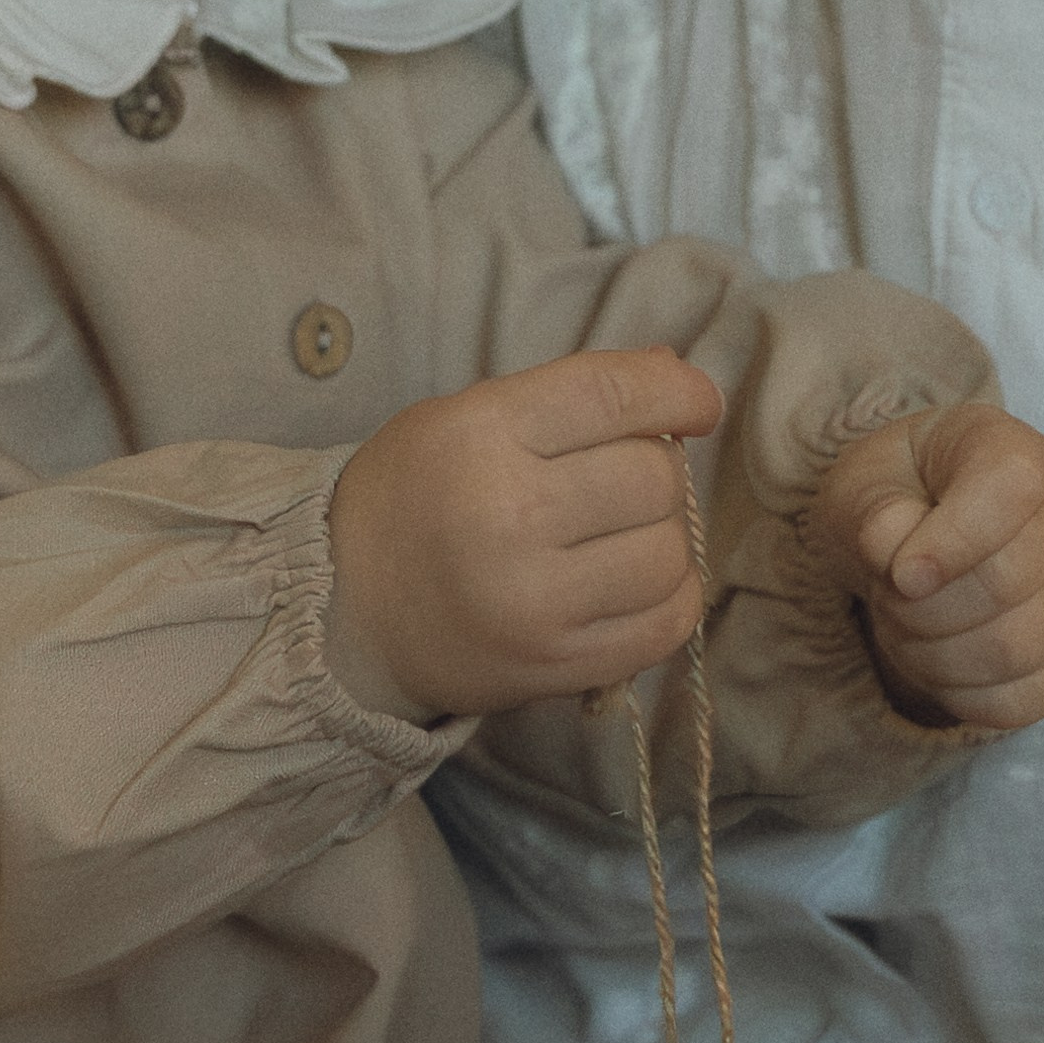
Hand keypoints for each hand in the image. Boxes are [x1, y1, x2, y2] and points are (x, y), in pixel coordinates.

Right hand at [326, 346, 723, 722]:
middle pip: (653, 476)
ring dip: (664, 536)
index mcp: (480, 434)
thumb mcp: (462, 416)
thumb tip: (675, 376)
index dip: (675, 391)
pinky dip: (671, 596)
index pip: (610, 394)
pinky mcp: (557, 666)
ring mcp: (536, 601)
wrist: (345, 613)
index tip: (698, 403)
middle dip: (655, 469)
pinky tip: (637, 581)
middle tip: (616, 480)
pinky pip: (665, 625)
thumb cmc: (411, 498)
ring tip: (621, 533)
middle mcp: (510, 515)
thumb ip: (567, 394)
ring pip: (668, 551)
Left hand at [802, 404, 1043, 731]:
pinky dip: (962, 694)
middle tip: (892, 595)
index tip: (900, 573)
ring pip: (1014, 649)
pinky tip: (938, 660)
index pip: (1009, 492)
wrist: (924, 532)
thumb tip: (910, 575)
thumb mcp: (866, 483)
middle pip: (1006, 584)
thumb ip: (877, 514)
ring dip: (935, 654)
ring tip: (908, 626)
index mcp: (1018, 451)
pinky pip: (1024, 699)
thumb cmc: (896, 497)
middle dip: (923, 607)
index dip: (949, 543)